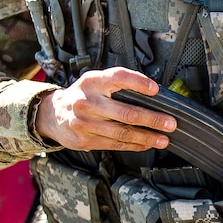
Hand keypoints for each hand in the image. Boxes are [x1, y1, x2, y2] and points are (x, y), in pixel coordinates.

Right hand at [35, 67, 175, 151]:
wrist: (53, 114)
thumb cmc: (83, 95)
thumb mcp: (95, 82)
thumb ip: (117, 84)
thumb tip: (153, 94)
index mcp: (92, 82)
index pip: (118, 78)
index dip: (138, 83)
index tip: (156, 90)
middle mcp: (87, 102)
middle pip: (126, 113)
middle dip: (152, 119)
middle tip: (170, 123)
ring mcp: (85, 123)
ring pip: (122, 133)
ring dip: (147, 137)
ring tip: (163, 139)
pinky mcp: (85, 140)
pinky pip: (115, 144)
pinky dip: (134, 145)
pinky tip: (146, 144)